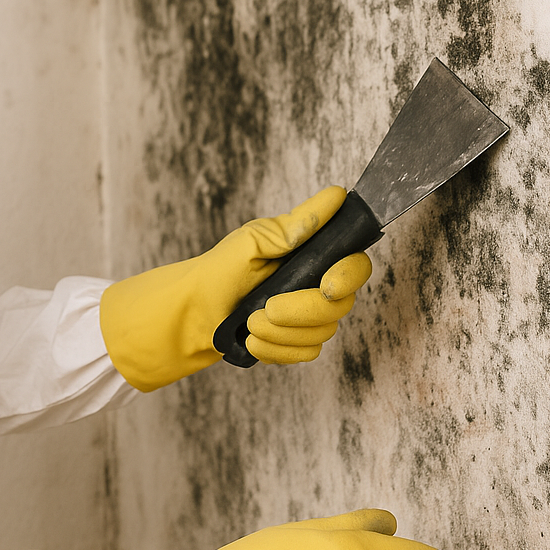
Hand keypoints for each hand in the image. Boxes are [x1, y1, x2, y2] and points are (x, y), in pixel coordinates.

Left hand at [99, 186, 372, 390]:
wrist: (193, 312)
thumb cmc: (221, 270)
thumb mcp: (255, 240)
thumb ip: (297, 225)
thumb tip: (335, 195)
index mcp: (312, 256)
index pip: (355, 265)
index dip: (349, 276)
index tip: (327, 285)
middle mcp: (317, 286)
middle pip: (340, 306)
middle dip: (301, 311)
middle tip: (266, 308)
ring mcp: (309, 318)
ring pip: (322, 333)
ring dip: (280, 332)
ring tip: (250, 322)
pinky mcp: (296, 343)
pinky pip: (304, 354)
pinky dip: (275, 349)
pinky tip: (252, 339)